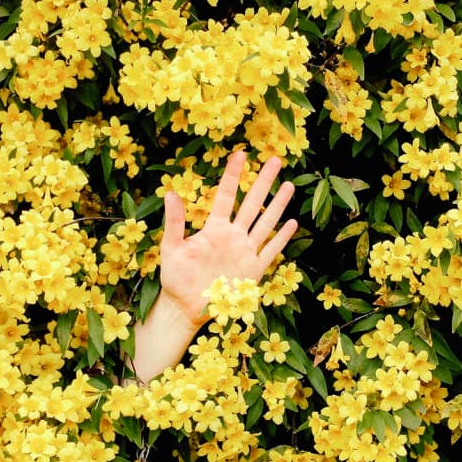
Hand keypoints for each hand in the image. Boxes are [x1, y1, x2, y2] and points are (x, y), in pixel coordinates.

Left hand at [160, 150, 297, 324]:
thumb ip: (174, 223)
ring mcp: (245, 252)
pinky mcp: (253, 270)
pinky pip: (270, 251)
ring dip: (278, 205)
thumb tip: (170, 193)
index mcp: (214, 228)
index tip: (241, 154)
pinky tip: (292, 223)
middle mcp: (232, 236)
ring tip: (289, 185)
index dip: (233, 175)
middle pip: (252, 204)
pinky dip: (281, 238)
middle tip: (275, 160)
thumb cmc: (175, 277)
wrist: (186, 307)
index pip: (226, 196)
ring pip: (265, 223)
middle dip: (263, 182)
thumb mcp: (171, 248)